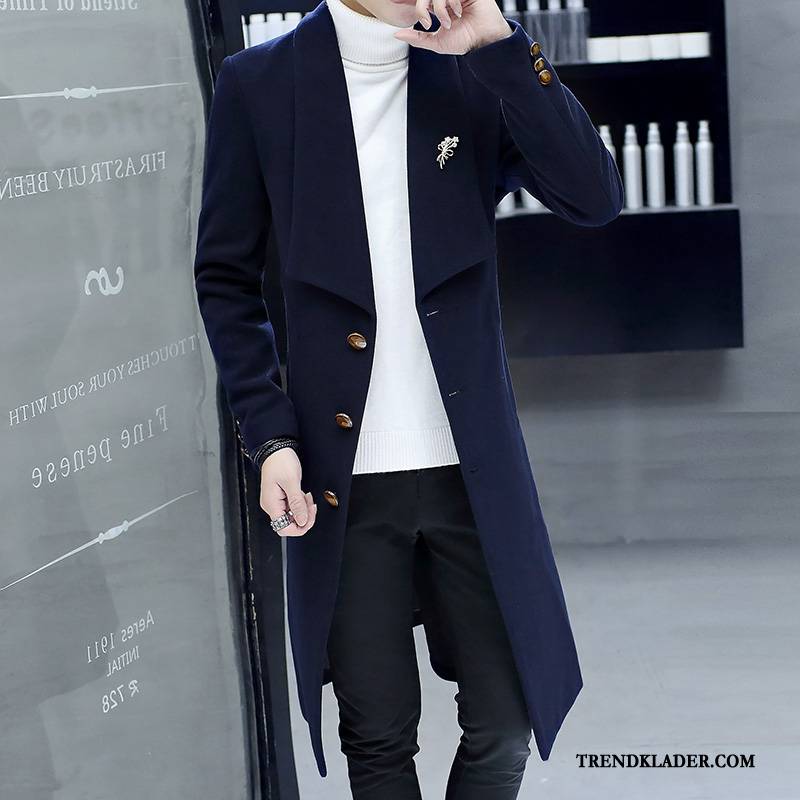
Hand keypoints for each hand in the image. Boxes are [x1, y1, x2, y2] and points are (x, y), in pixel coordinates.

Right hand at [259, 447, 317, 536]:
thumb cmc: (280, 461)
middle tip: (310, 505)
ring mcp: (276, 502)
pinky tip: (303, 494)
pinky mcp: (281, 497)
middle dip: (304, 517)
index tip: (309, 517)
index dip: (299, 527)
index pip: (284, 529)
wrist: (277, 449)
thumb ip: (297, 503)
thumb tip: (302, 521)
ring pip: (293, 516)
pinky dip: (300, 503)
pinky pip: (292, 507)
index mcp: (271, 504)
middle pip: (289, 524)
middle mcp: (271, 505)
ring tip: (307, 496)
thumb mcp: (292, 482)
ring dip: (303, 509)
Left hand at [393, 0, 512, 54]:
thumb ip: (417, 38)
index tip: (423, 22)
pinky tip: (458, 12)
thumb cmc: (465, 42)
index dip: (419, 8)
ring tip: (448, 22)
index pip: (423, 1)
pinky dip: (451, 1)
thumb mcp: (436, 42)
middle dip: (423, 8)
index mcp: (441, 8)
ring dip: (439, 8)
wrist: (484, 41)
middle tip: (428, 22)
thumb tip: (397, 34)